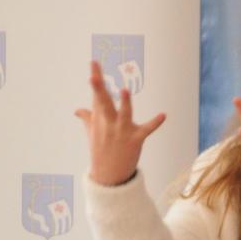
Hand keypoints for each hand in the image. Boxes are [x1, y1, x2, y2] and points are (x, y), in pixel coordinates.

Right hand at [74, 60, 165, 184]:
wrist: (109, 177)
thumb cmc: (101, 151)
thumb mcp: (93, 134)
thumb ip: (88, 119)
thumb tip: (77, 110)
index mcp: (99, 119)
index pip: (97, 95)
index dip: (96, 77)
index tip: (94, 62)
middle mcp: (108, 124)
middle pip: (103, 103)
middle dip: (98, 88)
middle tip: (93, 74)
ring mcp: (121, 132)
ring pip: (123, 114)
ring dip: (125, 103)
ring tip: (125, 90)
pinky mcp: (135, 140)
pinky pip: (146, 129)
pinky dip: (155, 122)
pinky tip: (163, 115)